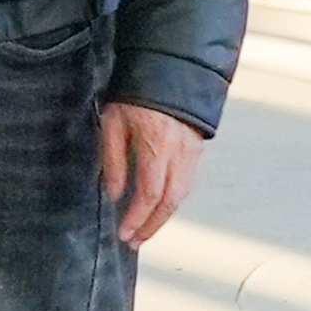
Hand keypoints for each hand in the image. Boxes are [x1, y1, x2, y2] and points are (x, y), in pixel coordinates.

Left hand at [98, 103, 205, 246]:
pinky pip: (187, 182)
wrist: (169, 69)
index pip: (149, 195)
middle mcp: (179, 154)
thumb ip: (114, 160)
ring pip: (182, 195)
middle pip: (170, 202)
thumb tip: (115, 195)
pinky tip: (160, 207)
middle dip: (152, 226)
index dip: (137, 219)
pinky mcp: (197, 149)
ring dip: (164, 217)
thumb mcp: (113, 123)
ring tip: (145, 230)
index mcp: (156, 147)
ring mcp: (192, 153)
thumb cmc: (134, 95)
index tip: (124, 233)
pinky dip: (174, 200)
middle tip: (135, 241)